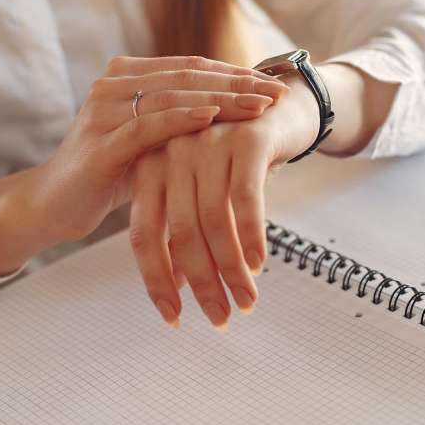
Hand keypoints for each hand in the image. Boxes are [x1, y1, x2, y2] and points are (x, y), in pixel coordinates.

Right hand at [33, 56, 288, 243]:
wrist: (53, 205)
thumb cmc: (109, 174)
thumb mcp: (151, 142)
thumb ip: (182, 121)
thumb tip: (240, 114)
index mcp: (127, 77)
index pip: (191, 68)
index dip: (235, 73)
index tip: (274, 84)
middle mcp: (113, 85)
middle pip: (187, 76)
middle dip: (237, 83)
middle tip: (277, 92)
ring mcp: (103, 111)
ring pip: (172, 96)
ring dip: (221, 99)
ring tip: (258, 106)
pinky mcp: (100, 143)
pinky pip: (147, 126)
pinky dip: (182, 120)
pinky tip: (213, 117)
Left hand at [128, 72, 319, 328]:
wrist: (281, 107)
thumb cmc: (237, 158)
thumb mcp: (203, 191)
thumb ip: (184, 230)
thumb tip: (176, 284)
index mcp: (150, 167)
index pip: (143, 235)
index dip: (156, 281)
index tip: (174, 317)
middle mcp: (172, 153)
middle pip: (178, 232)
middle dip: (201, 283)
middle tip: (219, 318)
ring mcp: (207, 143)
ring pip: (213, 220)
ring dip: (230, 269)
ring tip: (246, 300)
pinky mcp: (245, 140)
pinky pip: (245, 198)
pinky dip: (252, 236)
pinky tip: (259, 264)